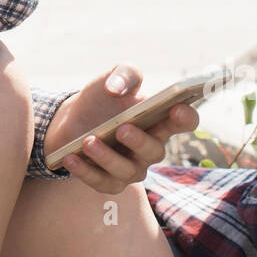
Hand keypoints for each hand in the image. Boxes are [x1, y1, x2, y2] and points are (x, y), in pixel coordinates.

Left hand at [44, 65, 198, 194]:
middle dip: (139, 141)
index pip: (184, 122)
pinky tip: (70, 158)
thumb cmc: (102, 98)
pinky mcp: (108, 182)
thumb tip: (116, 88)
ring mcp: (130, 168)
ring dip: (107, 157)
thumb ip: (123, 74)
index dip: (186, 117)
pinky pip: (101, 183)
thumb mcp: (112, 78)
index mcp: (159, 121)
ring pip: (127, 171)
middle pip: (155, 151)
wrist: (72, 119)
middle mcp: (149, 148)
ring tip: (89, 141)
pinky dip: (85, 171)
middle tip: (122, 128)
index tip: (178, 108)